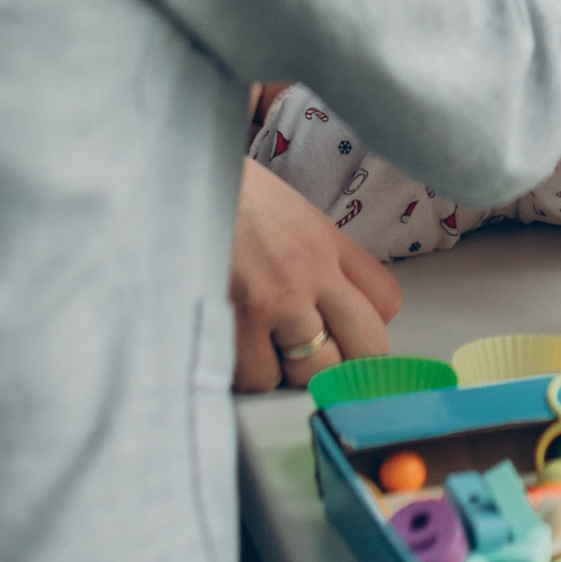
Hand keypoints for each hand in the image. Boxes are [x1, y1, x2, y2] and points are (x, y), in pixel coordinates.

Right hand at [229, 160, 403, 392]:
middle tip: (313, 352)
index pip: (387, 302)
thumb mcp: (293, 214)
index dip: (369, 325)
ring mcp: (273, 299)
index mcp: (326, 241)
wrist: (174, 182)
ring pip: (311, 373)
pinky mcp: (232, 321)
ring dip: (291, 371)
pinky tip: (237, 350)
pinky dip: (250, 375)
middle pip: (365, 348)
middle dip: (341, 359)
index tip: (349, 333)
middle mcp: (309, 271)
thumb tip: (347, 310)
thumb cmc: (229, 200)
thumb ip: (328, 258)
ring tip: (268, 349)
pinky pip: (259, 379)